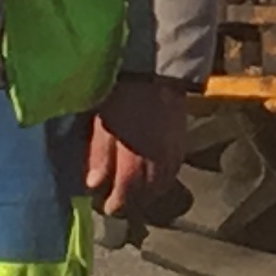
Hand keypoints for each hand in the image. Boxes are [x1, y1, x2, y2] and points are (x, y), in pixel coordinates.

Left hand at [83, 75, 189, 222]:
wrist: (155, 69)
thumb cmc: (121, 95)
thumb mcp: (103, 124)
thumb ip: (99, 156)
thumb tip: (94, 185)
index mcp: (134, 157)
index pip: (127, 193)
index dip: (116, 203)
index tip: (107, 207)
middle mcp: (156, 161)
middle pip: (147, 193)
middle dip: (133, 201)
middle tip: (120, 201)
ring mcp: (172, 152)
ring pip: (163, 183)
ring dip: (149, 192)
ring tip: (136, 192)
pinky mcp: (181, 142)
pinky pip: (173, 169)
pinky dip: (163, 178)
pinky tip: (155, 175)